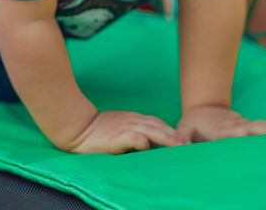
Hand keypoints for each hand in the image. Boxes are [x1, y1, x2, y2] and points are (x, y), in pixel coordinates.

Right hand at [67, 110, 188, 154]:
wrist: (78, 127)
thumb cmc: (96, 131)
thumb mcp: (118, 128)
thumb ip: (133, 133)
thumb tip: (148, 144)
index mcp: (133, 118)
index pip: (157, 122)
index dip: (171, 130)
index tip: (183, 140)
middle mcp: (132, 120)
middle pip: (158, 125)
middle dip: (174, 135)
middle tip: (188, 145)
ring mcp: (124, 126)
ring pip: (150, 130)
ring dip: (165, 138)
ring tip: (178, 146)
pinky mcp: (116, 136)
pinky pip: (133, 136)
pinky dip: (142, 141)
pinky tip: (148, 147)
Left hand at [176, 105, 265, 142]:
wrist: (203, 107)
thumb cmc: (191, 123)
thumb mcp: (184, 128)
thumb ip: (182, 137)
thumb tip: (179, 145)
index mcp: (220, 129)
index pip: (231, 131)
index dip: (238, 132)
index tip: (245, 133)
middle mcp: (235, 127)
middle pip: (253, 127)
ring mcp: (244, 126)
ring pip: (262, 126)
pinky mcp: (249, 127)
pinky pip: (265, 129)